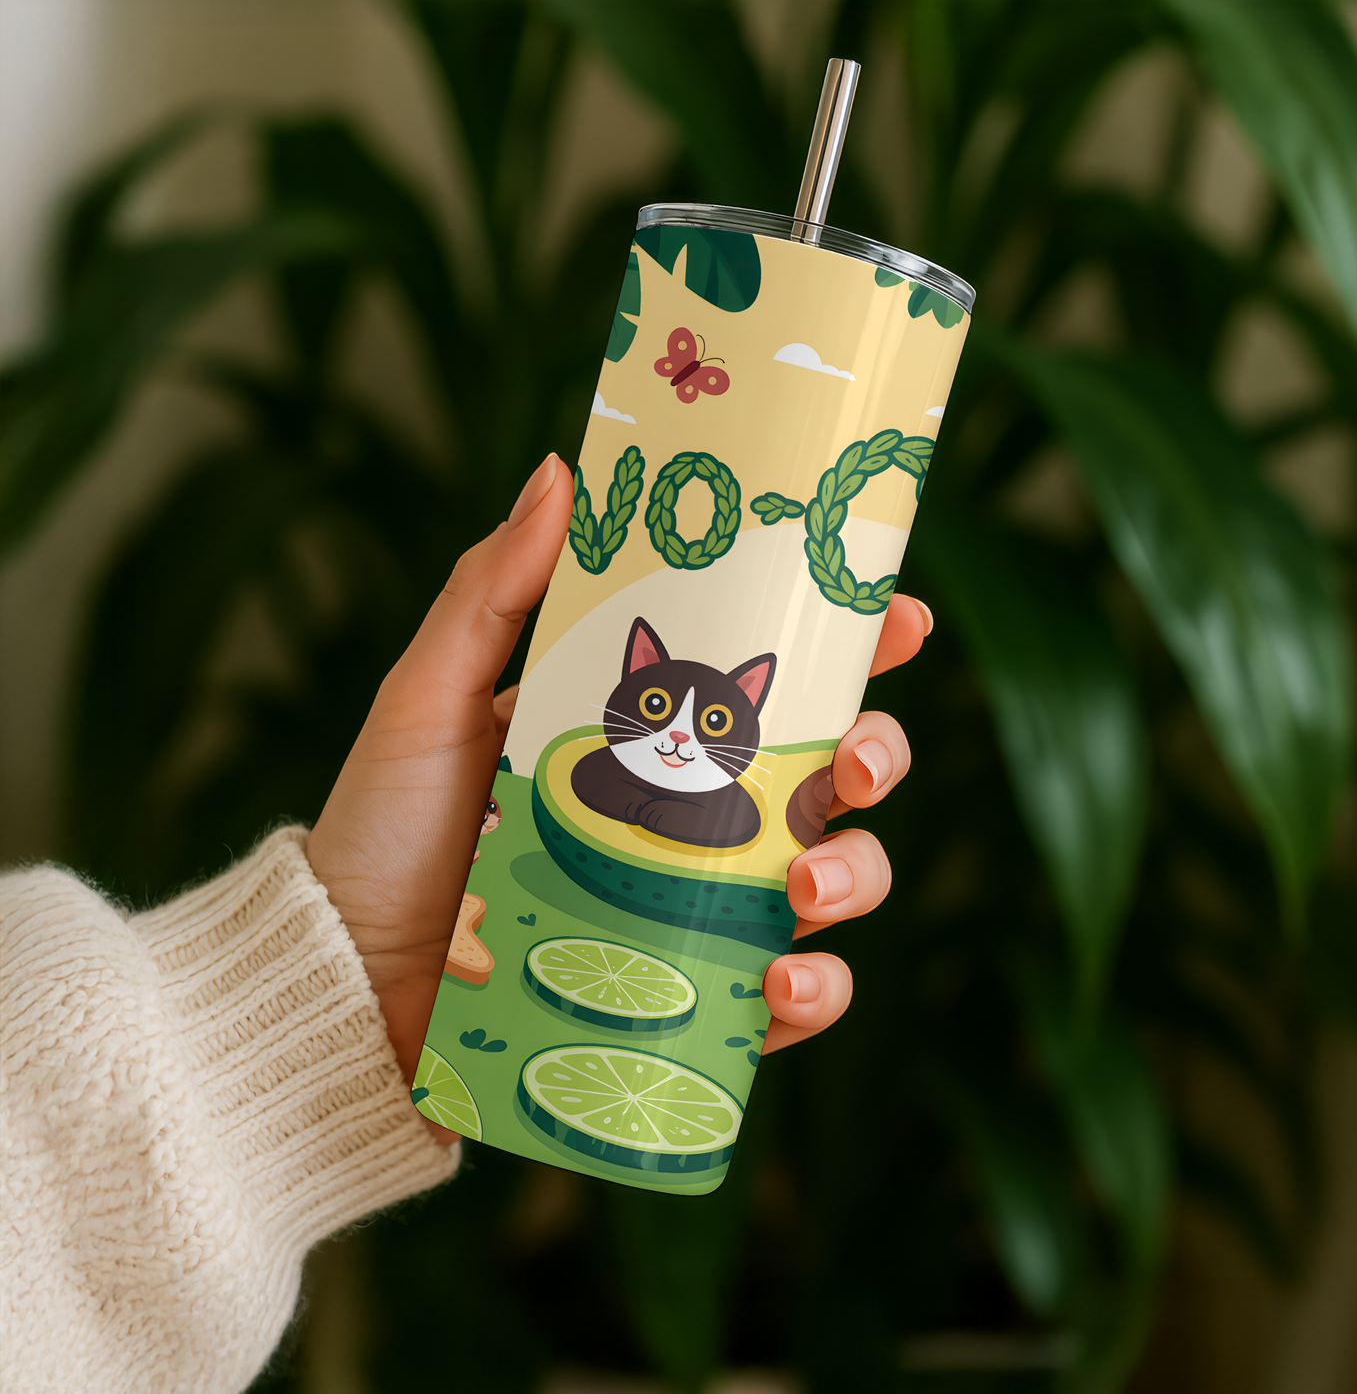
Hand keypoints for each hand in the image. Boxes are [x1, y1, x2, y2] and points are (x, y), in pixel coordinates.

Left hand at [308, 453, 929, 1141]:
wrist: (344, 983)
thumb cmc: (385, 831)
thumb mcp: (432, 697)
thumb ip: (492, 589)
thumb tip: (561, 471)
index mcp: (653, 733)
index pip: (773, 678)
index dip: (852, 645)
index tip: (896, 616)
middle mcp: (696, 817)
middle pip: (833, 775)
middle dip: (877, 755)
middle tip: (854, 760)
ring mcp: (703, 910)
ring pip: (837, 880)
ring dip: (858, 873)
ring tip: (805, 884)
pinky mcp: (694, 1000)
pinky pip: (789, 1000)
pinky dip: (814, 992)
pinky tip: (783, 981)